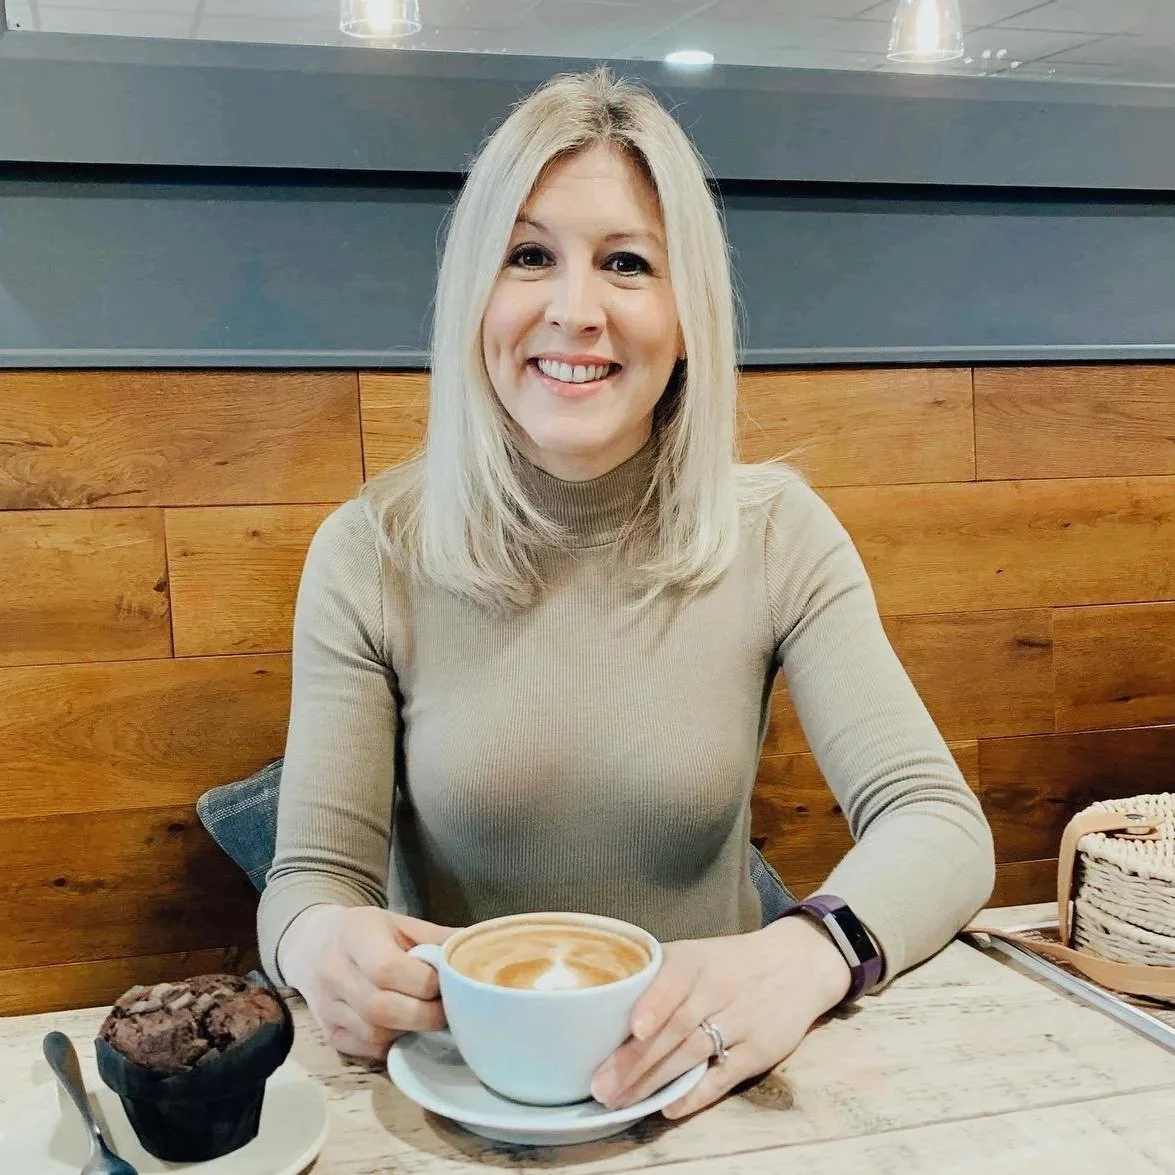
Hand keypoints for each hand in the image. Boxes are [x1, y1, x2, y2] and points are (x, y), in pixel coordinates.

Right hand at [278, 904, 456, 1059]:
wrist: (313, 944)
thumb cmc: (366, 931)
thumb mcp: (400, 922)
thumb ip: (436, 938)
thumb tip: (480, 952)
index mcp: (354, 936)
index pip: (388, 969)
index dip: (425, 982)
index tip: (447, 983)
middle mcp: (333, 973)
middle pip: (381, 1009)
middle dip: (424, 1014)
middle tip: (447, 1009)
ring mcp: (327, 1009)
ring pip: (374, 1035)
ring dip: (410, 1031)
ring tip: (428, 1016)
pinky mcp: (329, 1035)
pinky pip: (366, 1050)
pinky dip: (393, 1043)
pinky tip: (405, 1027)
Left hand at [590, 915, 851, 1117]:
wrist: (797, 965)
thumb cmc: (730, 963)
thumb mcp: (697, 953)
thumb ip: (658, 975)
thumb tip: (602, 1002)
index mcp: (698, 961)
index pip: (675, 981)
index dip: (655, 1005)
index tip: (634, 1028)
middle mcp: (720, 989)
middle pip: (677, 1027)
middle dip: (637, 1059)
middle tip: (603, 1085)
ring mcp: (742, 1021)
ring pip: (694, 1054)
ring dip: (656, 1080)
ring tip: (622, 1099)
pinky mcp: (759, 1051)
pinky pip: (724, 1076)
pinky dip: (696, 1093)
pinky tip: (670, 1106)